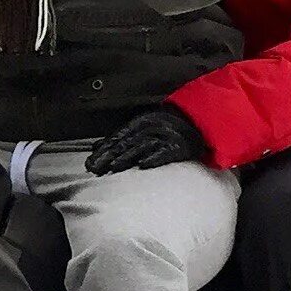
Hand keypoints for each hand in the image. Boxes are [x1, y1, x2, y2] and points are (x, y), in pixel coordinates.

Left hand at [87, 105, 209, 174]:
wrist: (201, 125)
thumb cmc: (167, 131)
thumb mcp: (142, 129)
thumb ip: (120, 138)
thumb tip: (95, 147)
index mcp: (141, 122)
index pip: (118, 137)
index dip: (103, 150)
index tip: (89, 162)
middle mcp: (152, 127)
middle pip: (127, 142)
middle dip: (109, 156)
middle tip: (96, 168)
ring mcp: (166, 136)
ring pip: (143, 147)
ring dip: (127, 157)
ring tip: (114, 167)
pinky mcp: (179, 147)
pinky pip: (165, 153)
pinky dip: (154, 159)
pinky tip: (143, 166)